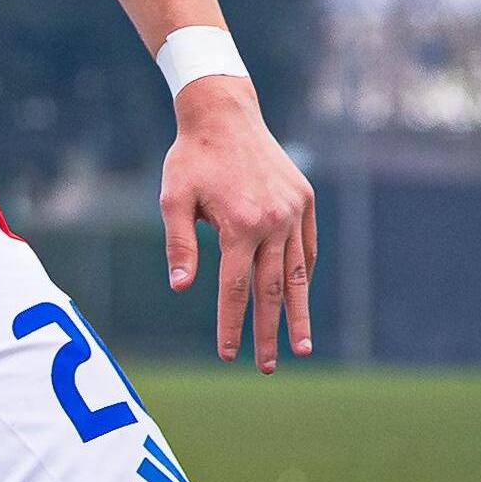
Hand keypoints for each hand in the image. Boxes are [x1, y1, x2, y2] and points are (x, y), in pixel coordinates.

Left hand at [159, 77, 315, 371]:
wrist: (224, 114)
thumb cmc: (191, 158)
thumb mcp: (173, 199)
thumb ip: (179, 245)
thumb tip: (181, 289)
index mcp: (241, 226)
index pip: (235, 289)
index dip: (231, 325)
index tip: (228, 354)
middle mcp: (274, 223)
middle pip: (271, 290)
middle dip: (269, 332)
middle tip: (269, 367)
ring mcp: (294, 212)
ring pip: (298, 274)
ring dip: (298, 313)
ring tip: (303, 346)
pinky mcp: (304, 200)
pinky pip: (307, 248)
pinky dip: (304, 274)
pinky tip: (300, 297)